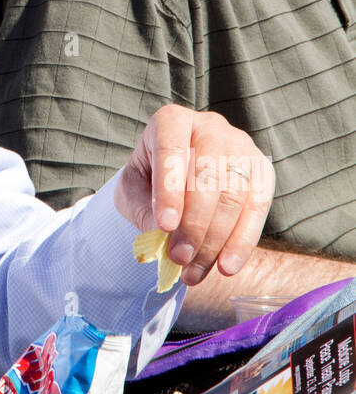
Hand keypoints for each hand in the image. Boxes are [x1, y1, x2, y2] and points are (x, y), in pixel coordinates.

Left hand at [114, 105, 273, 286]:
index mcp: (171, 121)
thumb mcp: (132, 190)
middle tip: (178, 258)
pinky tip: (227, 266)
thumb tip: (161, 235)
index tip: (164, 226)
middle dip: (193, 224)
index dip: (169, 189)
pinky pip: (257, 207)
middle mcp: (210, 126)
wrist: (178, 180)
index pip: (171, 150)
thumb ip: (142, 207)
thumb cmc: (149, 182)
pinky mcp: (262, 170)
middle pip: (207, 177)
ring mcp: (240, 146)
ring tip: (194, 272)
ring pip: (234, 195)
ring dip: (215, 241)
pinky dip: (242, 241)